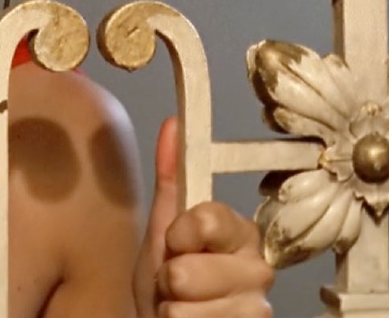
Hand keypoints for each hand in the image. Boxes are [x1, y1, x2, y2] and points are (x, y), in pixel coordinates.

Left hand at [134, 117, 273, 316]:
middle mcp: (258, 270)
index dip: (180, 233)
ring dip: (171, 309)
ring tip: (182, 305)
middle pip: (189, 270)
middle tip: (175, 282)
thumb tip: (174, 123)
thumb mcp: (163, 228)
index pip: (209, 218)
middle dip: (169, 278)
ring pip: (187, 307)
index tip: (174, 241)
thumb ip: (170, 179)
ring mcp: (257, 308)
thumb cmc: (167, 280)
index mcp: (239, 232)